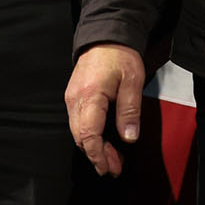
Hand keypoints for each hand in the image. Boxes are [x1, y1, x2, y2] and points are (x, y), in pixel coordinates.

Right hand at [64, 43, 146, 177]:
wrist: (105, 36)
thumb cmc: (120, 56)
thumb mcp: (133, 81)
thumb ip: (130, 110)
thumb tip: (129, 138)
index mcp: (90, 95)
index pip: (88, 134)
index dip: (98, 155)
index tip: (109, 168)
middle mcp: (75, 99)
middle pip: (80, 137)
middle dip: (98, 156)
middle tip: (116, 167)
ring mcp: (72, 98)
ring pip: (78, 132)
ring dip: (94, 147)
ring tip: (113, 158)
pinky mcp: (73, 97)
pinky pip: (78, 123)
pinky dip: (90, 136)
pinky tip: (104, 141)